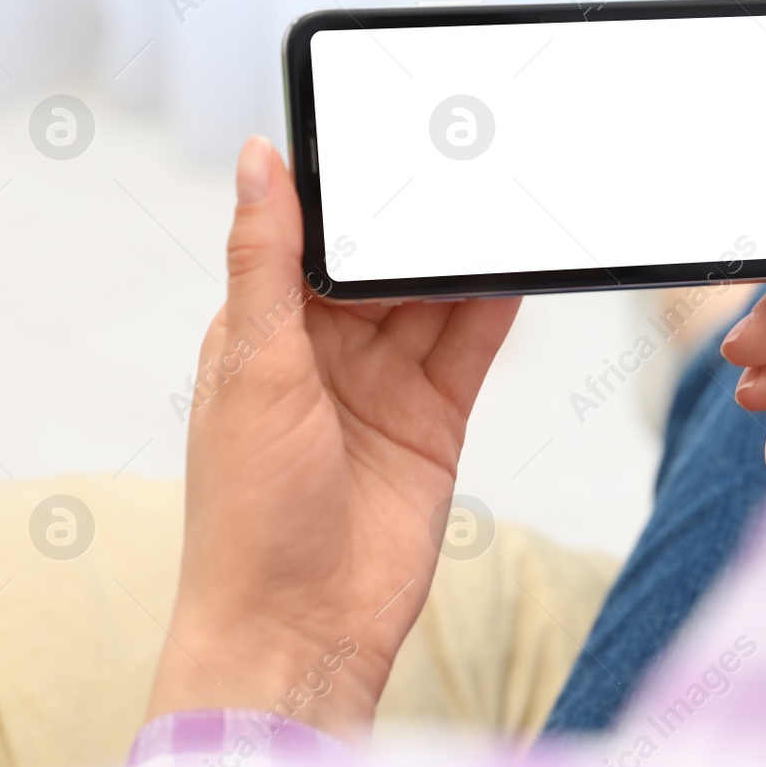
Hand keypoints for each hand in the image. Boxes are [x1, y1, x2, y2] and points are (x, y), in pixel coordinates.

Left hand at [146, 136, 518, 736]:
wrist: (303, 629)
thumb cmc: (249, 511)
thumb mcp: (253, 366)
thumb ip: (266, 261)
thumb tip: (256, 158)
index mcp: (264, 330)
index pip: (312, 240)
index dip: (350, 194)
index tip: (387, 138)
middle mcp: (324, 353)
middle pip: (384, 266)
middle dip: (418, 222)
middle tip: (462, 161)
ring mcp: (384, 387)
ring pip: (433, 300)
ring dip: (462, 259)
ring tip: (499, 202)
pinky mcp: (435, 421)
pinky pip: (470, 348)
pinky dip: (495, 308)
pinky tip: (516, 266)